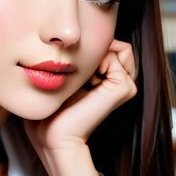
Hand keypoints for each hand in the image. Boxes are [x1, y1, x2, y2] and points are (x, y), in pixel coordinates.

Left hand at [25, 39, 136, 175]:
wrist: (54, 137)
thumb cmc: (50, 111)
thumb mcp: (62, 77)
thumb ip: (74, 59)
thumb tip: (79, 37)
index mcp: (106, 80)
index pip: (109, 45)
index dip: (89, 49)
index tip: (72, 72)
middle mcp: (119, 82)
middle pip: (117, 45)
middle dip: (96, 51)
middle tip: (79, 78)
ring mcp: (125, 85)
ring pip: (121, 47)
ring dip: (97, 55)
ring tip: (85, 80)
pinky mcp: (124, 88)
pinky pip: (118, 53)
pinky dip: (99, 60)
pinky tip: (89, 82)